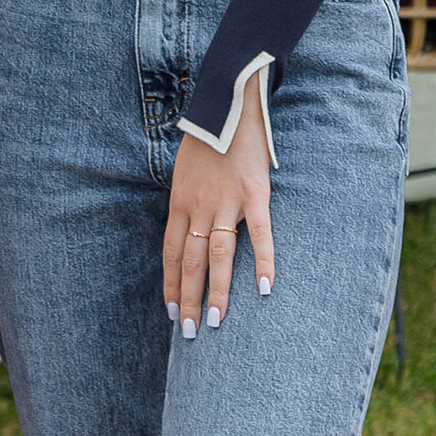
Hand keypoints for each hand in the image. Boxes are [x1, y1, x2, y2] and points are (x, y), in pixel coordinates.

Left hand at [162, 76, 273, 340]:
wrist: (226, 103)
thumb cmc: (206, 137)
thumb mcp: (184, 170)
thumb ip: (187, 201)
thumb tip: (189, 228)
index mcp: (179, 202)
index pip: (170, 254)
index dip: (170, 285)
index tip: (172, 311)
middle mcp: (198, 207)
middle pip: (189, 262)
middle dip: (189, 300)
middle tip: (189, 332)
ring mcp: (226, 202)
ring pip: (218, 256)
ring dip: (217, 291)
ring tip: (216, 322)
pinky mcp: (254, 194)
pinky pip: (260, 234)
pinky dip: (263, 261)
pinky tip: (264, 288)